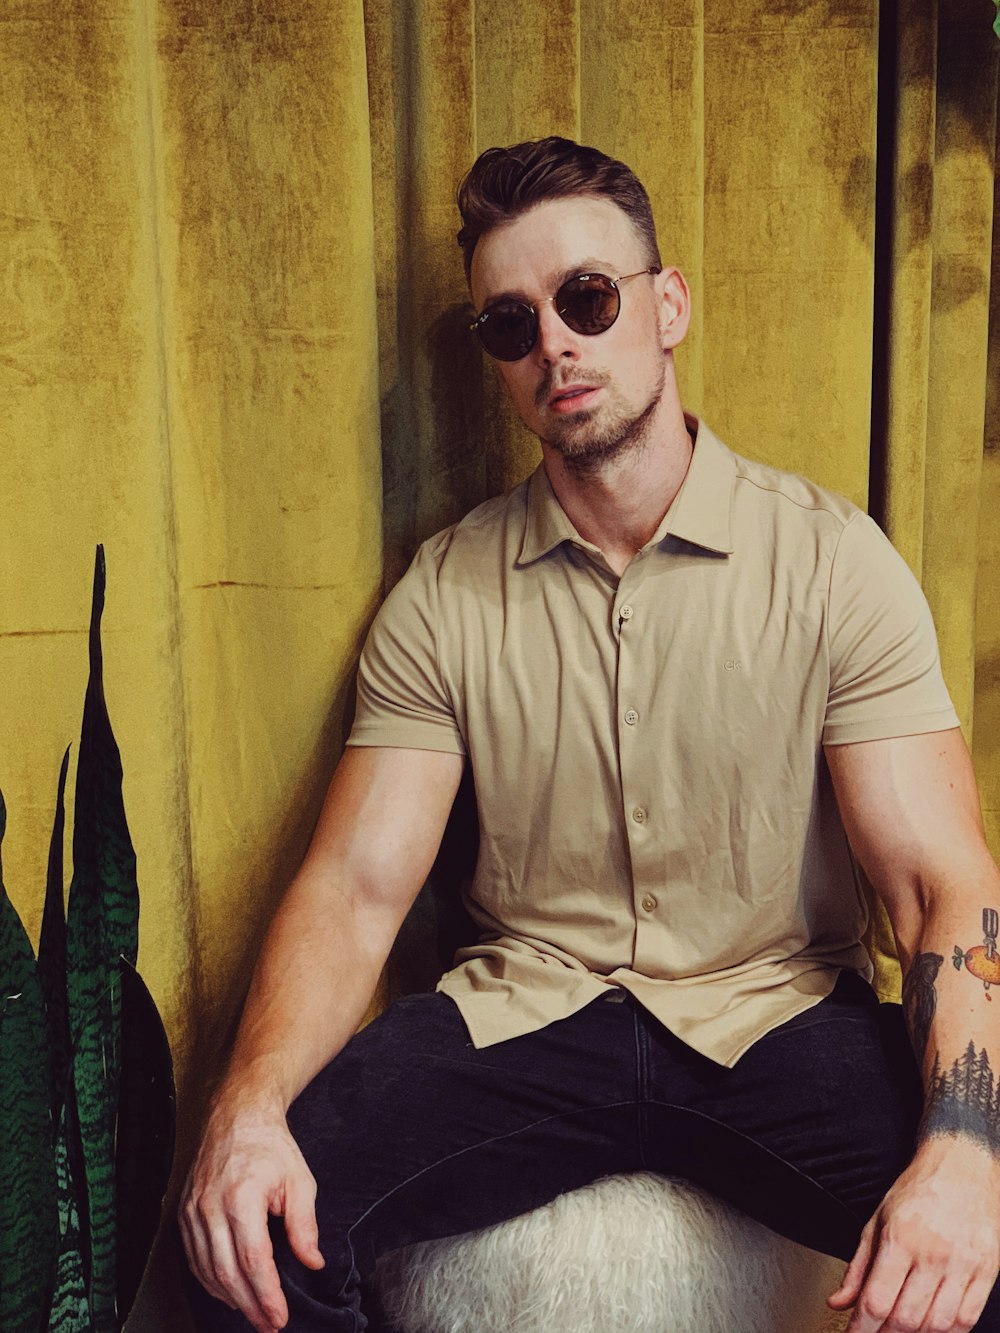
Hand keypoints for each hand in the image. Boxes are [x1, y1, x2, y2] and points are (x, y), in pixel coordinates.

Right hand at [179, 1090, 324, 1331]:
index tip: (280, 1316)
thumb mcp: (299, 1180)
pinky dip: (210, 1281)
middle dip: (250, 1305)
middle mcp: (210, 1208)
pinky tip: (228, 1292)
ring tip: (253, 1313)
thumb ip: (304, 1225)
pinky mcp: (184, 1214)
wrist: (237, 1117)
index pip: (253, 1260)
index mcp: (241, 1197)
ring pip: (207, 1270)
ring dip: (230, 1298)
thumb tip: (312, 1261)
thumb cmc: (270, 1146)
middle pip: (227, 1273)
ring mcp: (192, 1212)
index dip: (267, 1294)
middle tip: (269, 1324)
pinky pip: (194, 1259)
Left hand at [828, 1139, 999, 1331]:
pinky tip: (933, 1329)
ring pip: (937, 1325)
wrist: (962, 1166)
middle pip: (905, 1318)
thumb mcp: (877, 1220)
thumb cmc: (918, 1190)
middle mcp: (933, 1253)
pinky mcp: (987, 1271)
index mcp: (900, 1238)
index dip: (861, 1328)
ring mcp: (963, 1265)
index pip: (876, 1300)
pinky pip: (967, 1318)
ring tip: (901, 1331)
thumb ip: (858, 1266)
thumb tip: (838, 1301)